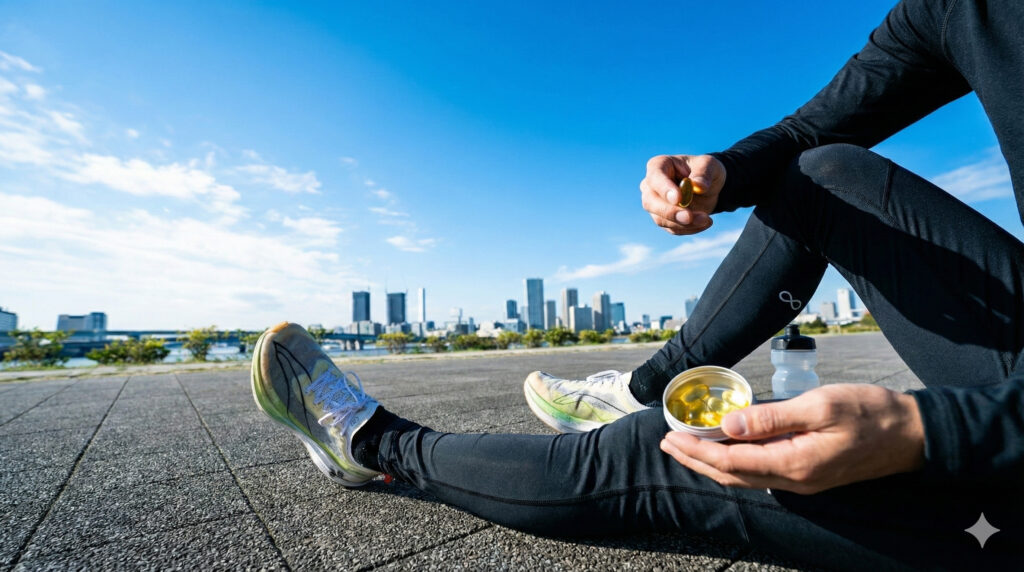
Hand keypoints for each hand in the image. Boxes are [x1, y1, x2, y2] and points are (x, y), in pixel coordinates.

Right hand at [640, 154, 725, 234]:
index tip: (678, 199)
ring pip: (660, 219)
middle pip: (650, 202)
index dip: (664, 189)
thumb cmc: (705, 170)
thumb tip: (698, 186)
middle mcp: (651, 186)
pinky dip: (689, 228)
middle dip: (670, 212)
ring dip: (684, 224)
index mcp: (659, 166)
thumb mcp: (709, 165)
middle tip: (689, 217)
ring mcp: (655, 204)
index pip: (655, 177)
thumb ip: (704, 173)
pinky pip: (672, 229)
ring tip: (706, 219)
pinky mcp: (663, 219)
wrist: (709, 186)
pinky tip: (705, 222)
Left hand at [660, 384, 924, 493]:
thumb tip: (729, 426)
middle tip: (666, 442)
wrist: (914, 435)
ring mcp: (802, 479)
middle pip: (731, 474)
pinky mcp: (809, 472)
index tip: (670, 436)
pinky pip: (760, 472)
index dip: (696, 450)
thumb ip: (772, 418)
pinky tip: (725, 448)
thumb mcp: (820, 406)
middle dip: (695, 459)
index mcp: (793, 464)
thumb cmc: (871, 413)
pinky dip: (734, 461)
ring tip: (686, 446)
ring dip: (711, 462)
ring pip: (744, 476)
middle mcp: (793, 479)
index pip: (730, 461)